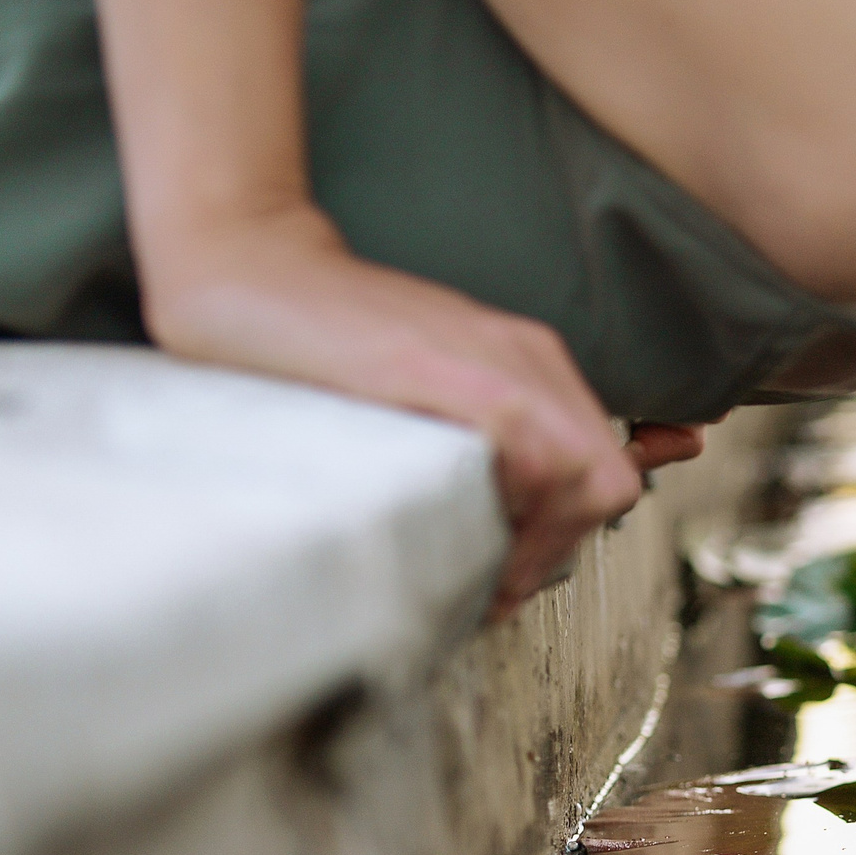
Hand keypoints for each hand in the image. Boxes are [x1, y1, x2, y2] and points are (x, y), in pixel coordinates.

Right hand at [142, 206, 654, 618]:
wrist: (247, 266)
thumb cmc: (319, 347)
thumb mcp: (425, 396)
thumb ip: (484, 448)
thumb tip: (533, 514)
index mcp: (532, 365)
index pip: (609, 471)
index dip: (573, 536)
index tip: (517, 577)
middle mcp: (527, 357)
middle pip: (609, 483)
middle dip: (560, 550)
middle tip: (497, 588)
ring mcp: (491, 357)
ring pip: (582, 474)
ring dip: (537, 544)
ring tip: (476, 576)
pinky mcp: (440, 366)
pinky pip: (526, 445)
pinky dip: (512, 506)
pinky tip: (460, 534)